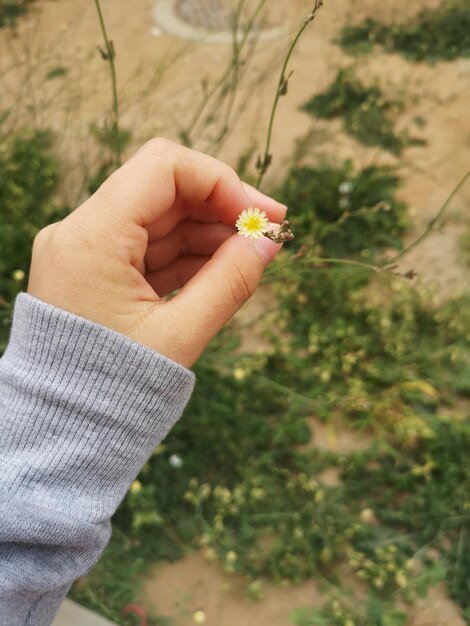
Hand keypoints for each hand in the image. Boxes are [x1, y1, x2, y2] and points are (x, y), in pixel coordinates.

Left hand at [28, 139, 285, 366]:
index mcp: (92, 239)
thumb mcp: (180, 336)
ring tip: (252, 257)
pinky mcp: (96, 272)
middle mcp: (82, 234)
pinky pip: (149, 250)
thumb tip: (268, 245)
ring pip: (160, 220)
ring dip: (209, 233)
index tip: (262, 214)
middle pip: (163, 192)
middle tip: (271, 232)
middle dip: (221, 207)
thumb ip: (229, 283)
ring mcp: (87, 252)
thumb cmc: (115, 391)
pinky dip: (188, 255)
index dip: (221, 181)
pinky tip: (223, 268)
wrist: (64, 432)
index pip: (162, 168)